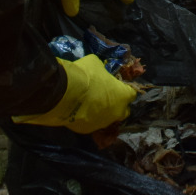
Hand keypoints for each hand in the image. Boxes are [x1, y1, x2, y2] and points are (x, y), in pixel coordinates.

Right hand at [11, 55, 136, 132]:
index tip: (117, 85)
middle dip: (118, 105)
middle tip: (106, 96)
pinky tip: (78, 111)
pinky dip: (87, 118)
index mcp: (123, 96)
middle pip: (123, 111)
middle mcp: (116, 113)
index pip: (132, 94)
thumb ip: (102, 71)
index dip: (124, 89)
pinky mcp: (88, 130)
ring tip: (89, 104)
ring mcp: (102, 123)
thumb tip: (99, 72)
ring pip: (107, 119)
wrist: (63, 93)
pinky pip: (91, 123)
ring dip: (102, 112)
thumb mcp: (96, 64)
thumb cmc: (85, 75)